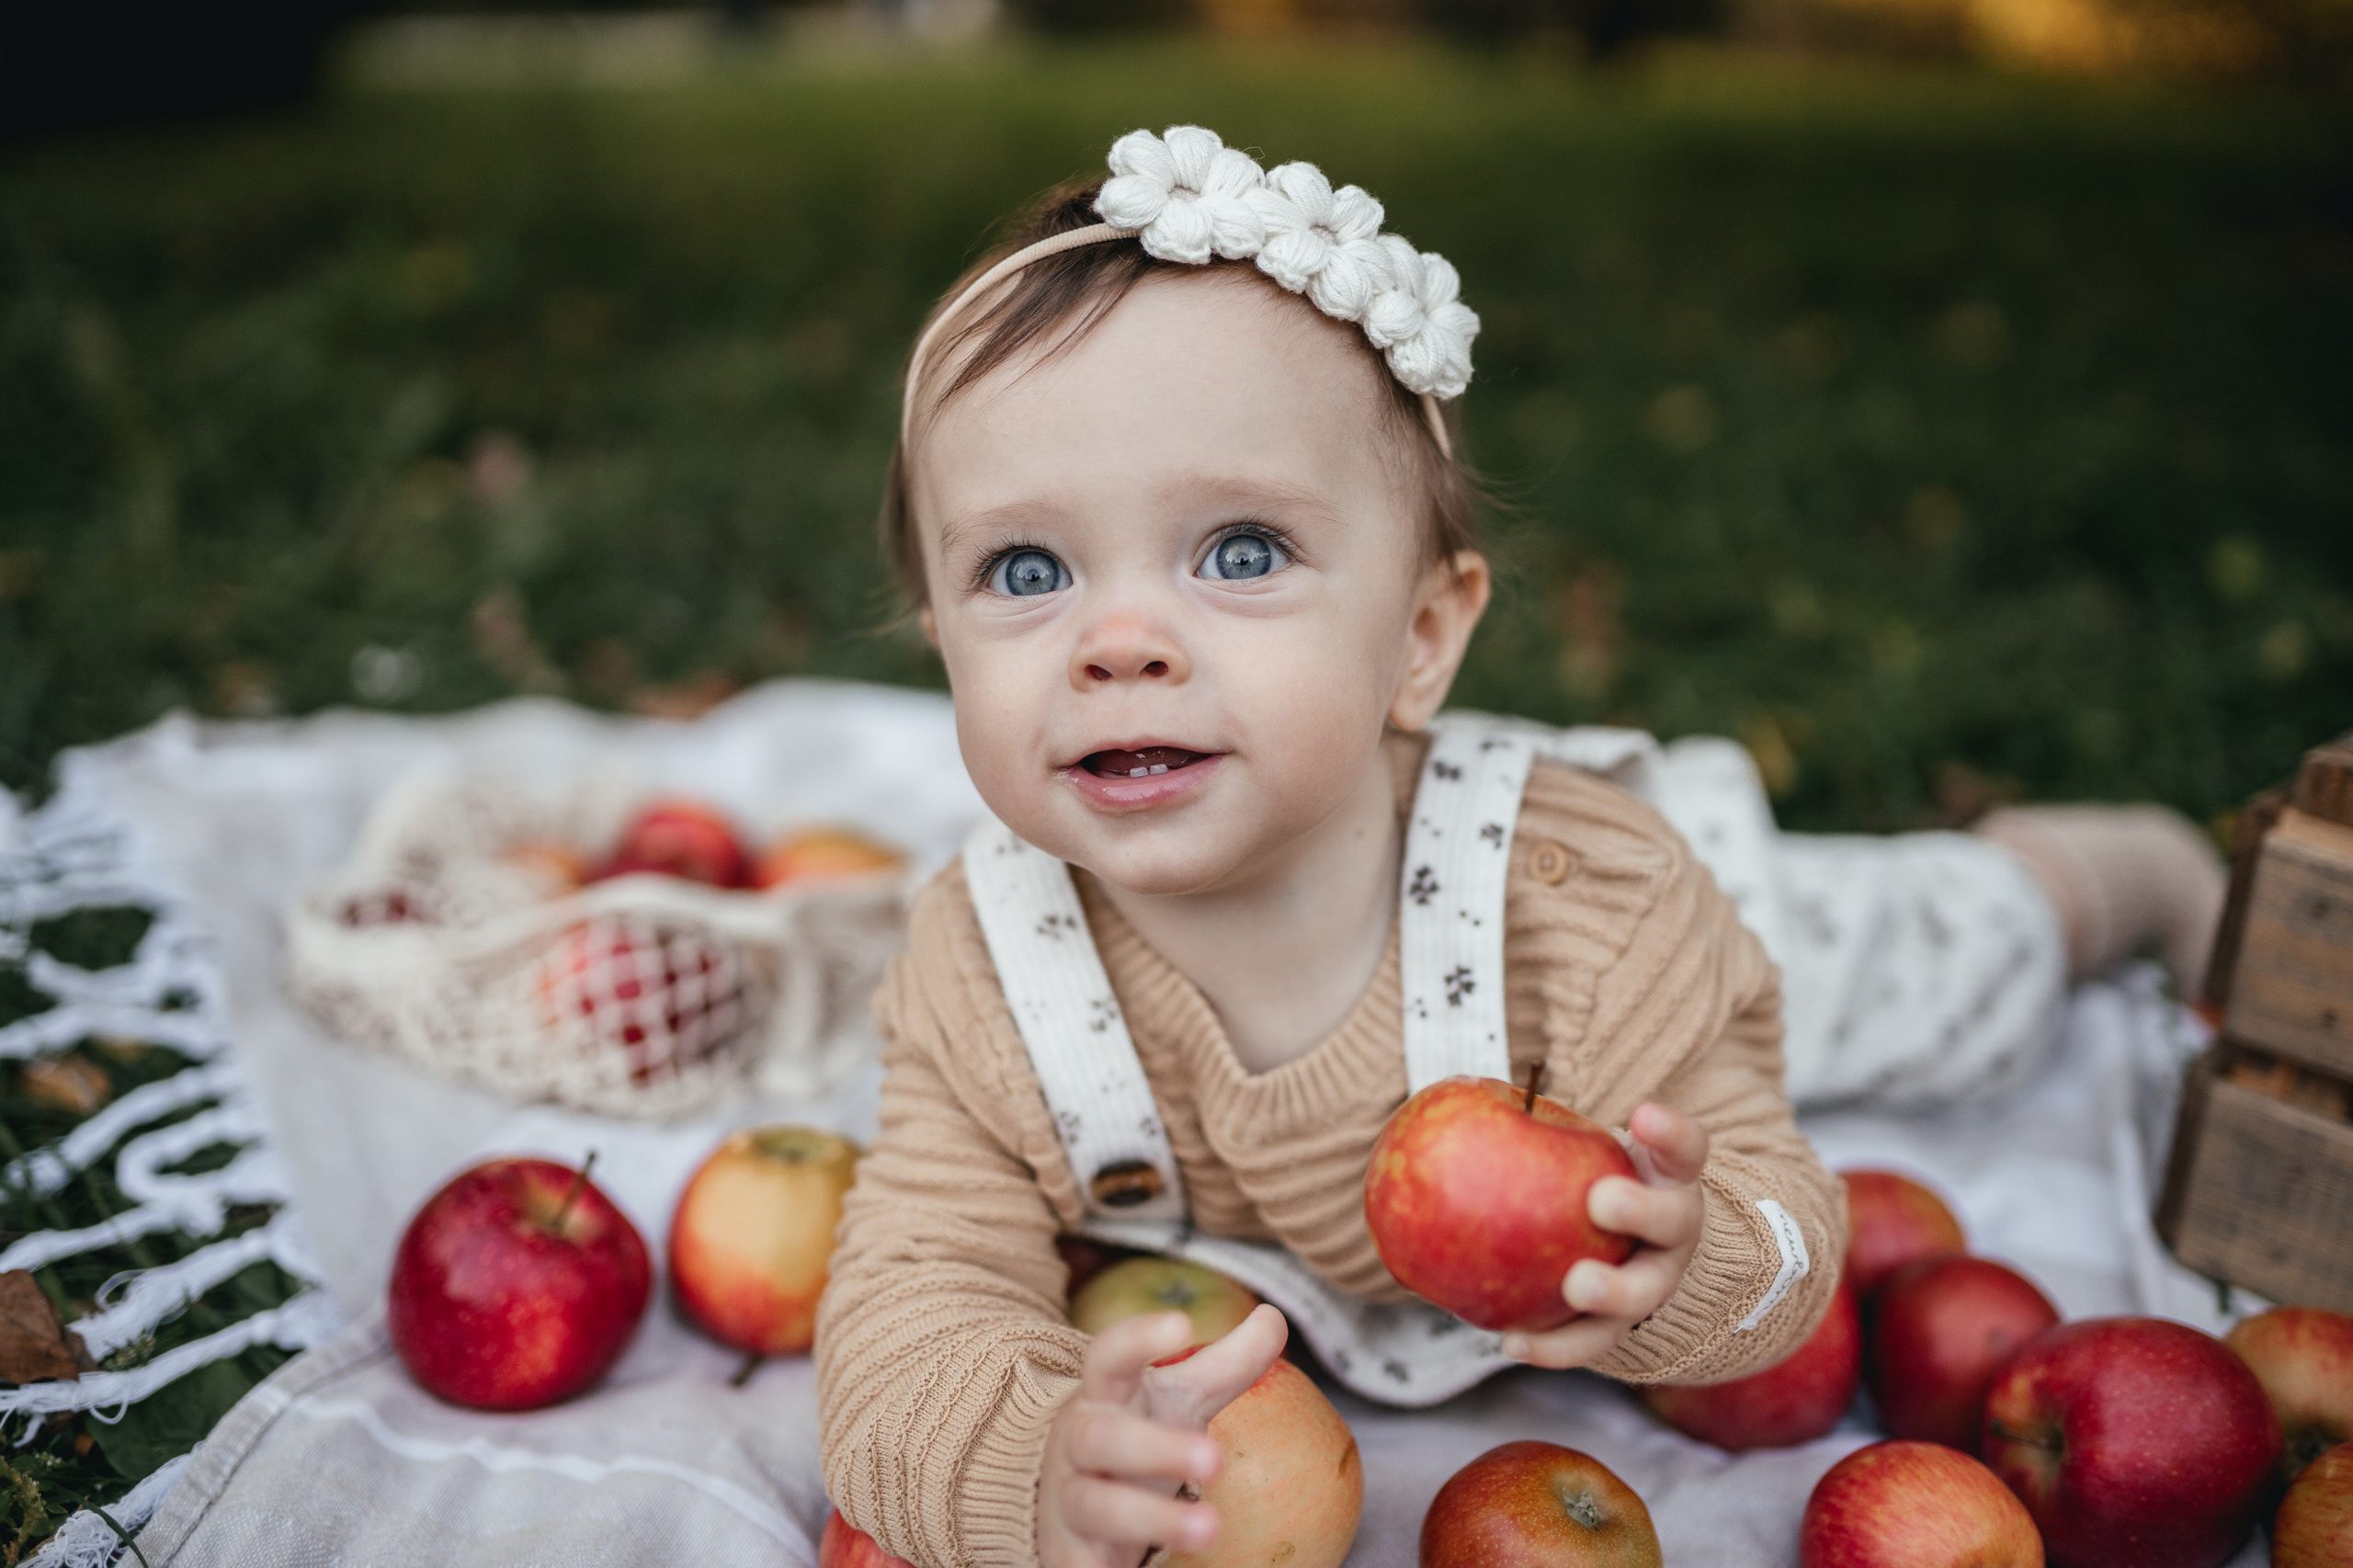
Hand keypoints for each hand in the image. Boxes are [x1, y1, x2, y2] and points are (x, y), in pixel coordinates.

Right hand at [1037, 1303, 1287, 1567]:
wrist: (1059, 1495)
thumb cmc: (1135, 1432)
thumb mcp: (1179, 1397)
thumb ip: (1227, 1363)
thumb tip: (1274, 1318)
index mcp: (1105, 1395)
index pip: (1108, 1356)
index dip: (1139, 1339)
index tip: (1181, 1324)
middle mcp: (1079, 1444)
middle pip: (1102, 1438)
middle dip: (1155, 1447)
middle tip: (1215, 1457)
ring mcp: (1071, 1501)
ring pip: (1098, 1507)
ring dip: (1151, 1518)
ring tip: (1210, 1529)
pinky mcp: (1070, 1555)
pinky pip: (1083, 1566)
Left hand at [1501, 1102, 1707, 1369]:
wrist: (1615, 1250)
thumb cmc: (1583, 1183)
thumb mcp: (1580, 1152)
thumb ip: (1540, 1127)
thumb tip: (1455, 1093)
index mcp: (1666, 1177)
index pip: (1684, 1149)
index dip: (1669, 1132)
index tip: (1641, 1114)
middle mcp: (1673, 1231)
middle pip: (1674, 1222)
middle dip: (1641, 1210)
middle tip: (1602, 1201)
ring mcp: (1653, 1282)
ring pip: (1643, 1294)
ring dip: (1612, 1293)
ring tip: (1575, 1286)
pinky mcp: (1622, 1328)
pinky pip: (1590, 1342)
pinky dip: (1554, 1346)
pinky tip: (1512, 1342)